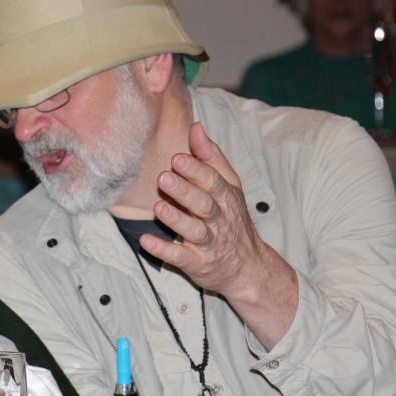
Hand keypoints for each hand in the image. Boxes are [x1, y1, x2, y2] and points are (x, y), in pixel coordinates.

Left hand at [140, 122, 269, 299]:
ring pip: (194, 230)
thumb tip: (196, 127)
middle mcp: (219, 220)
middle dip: (185, 191)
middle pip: (204, 204)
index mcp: (226, 198)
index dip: (196, 170)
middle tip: (164, 178)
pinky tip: (146, 241)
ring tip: (159, 207)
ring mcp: (208, 243)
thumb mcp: (229, 187)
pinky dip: (164, 250)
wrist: (248, 268)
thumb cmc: (232, 219)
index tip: (177, 158)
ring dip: (176, 219)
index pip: (213, 182)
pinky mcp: (197, 263)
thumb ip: (211, 157)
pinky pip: (180, 257)